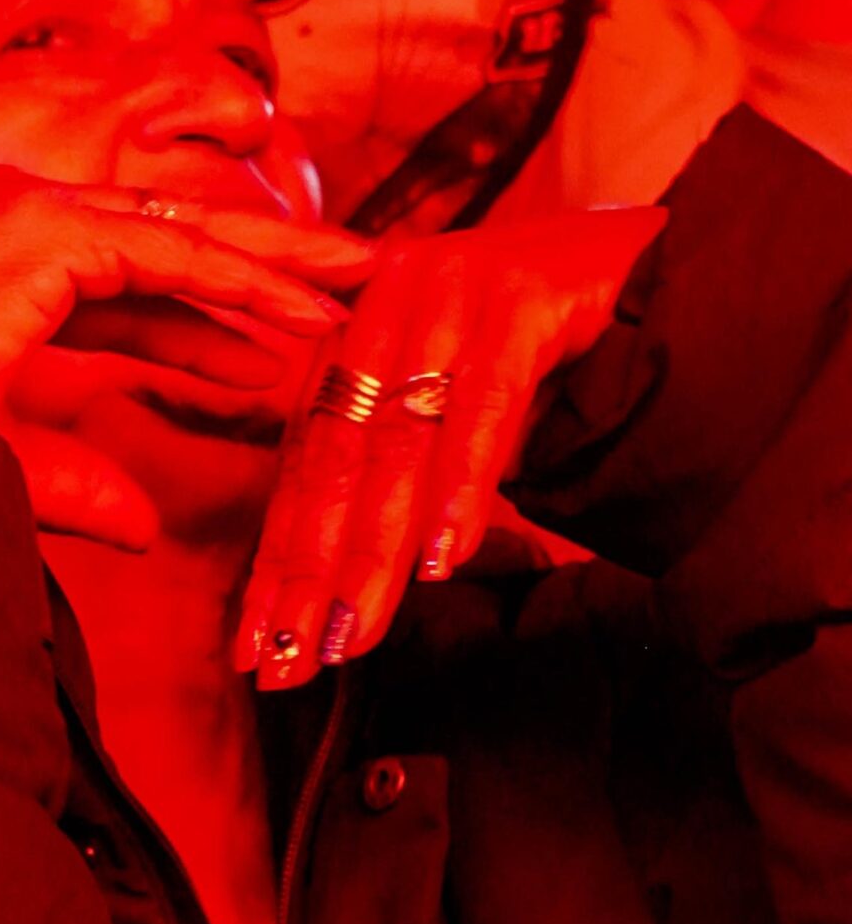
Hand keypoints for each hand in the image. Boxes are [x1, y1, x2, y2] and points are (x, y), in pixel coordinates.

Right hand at [0, 168, 374, 545]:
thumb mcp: (1, 465)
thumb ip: (72, 480)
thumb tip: (141, 525)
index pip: (125, 283)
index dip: (206, 318)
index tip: (279, 352)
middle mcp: (4, 222)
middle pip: (165, 245)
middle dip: (265, 264)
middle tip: (353, 279)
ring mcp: (17, 215)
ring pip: (180, 238)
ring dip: (273, 267)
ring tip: (355, 289)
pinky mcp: (35, 230)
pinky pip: (166, 255)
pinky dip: (239, 284)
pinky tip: (304, 316)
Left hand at [235, 206, 664, 684]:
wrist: (669, 260)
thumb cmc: (558, 348)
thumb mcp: (463, 413)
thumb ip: (410, 478)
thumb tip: (350, 587)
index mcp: (363, 329)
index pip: (307, 463)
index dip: (280, 560)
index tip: (254, 648)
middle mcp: (391, 302)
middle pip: (337, 460)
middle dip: (308, 572)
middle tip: (286, 662)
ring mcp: (452, 293)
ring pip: (399, 444)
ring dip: (373, 550)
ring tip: (351, 634)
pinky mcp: (522, 296)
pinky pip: (484, 407)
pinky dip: (461, 486)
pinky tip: (445, 558)